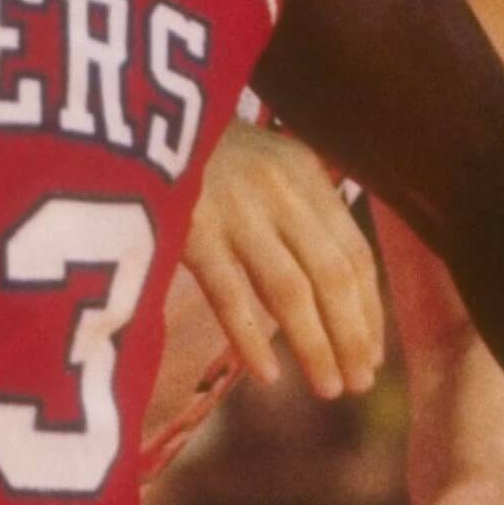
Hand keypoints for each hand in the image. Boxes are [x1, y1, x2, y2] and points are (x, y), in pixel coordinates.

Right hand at [178, 121, 382, 400]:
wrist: (130, 117)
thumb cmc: (198, 149)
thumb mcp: (261, 161)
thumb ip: (298, 208)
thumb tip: (336, 288)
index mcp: (303, 171)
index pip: (355, 252)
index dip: (369, 310)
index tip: (373, 354)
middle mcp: (277, 188)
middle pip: (332, 275)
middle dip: (351, 336)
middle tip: (359, 383)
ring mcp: (232, 208)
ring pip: (289, 290)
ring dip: (315, 346)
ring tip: (329, 387)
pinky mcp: (187, 227)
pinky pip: (228, 294)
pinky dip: (251, 337)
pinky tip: (267, 373)